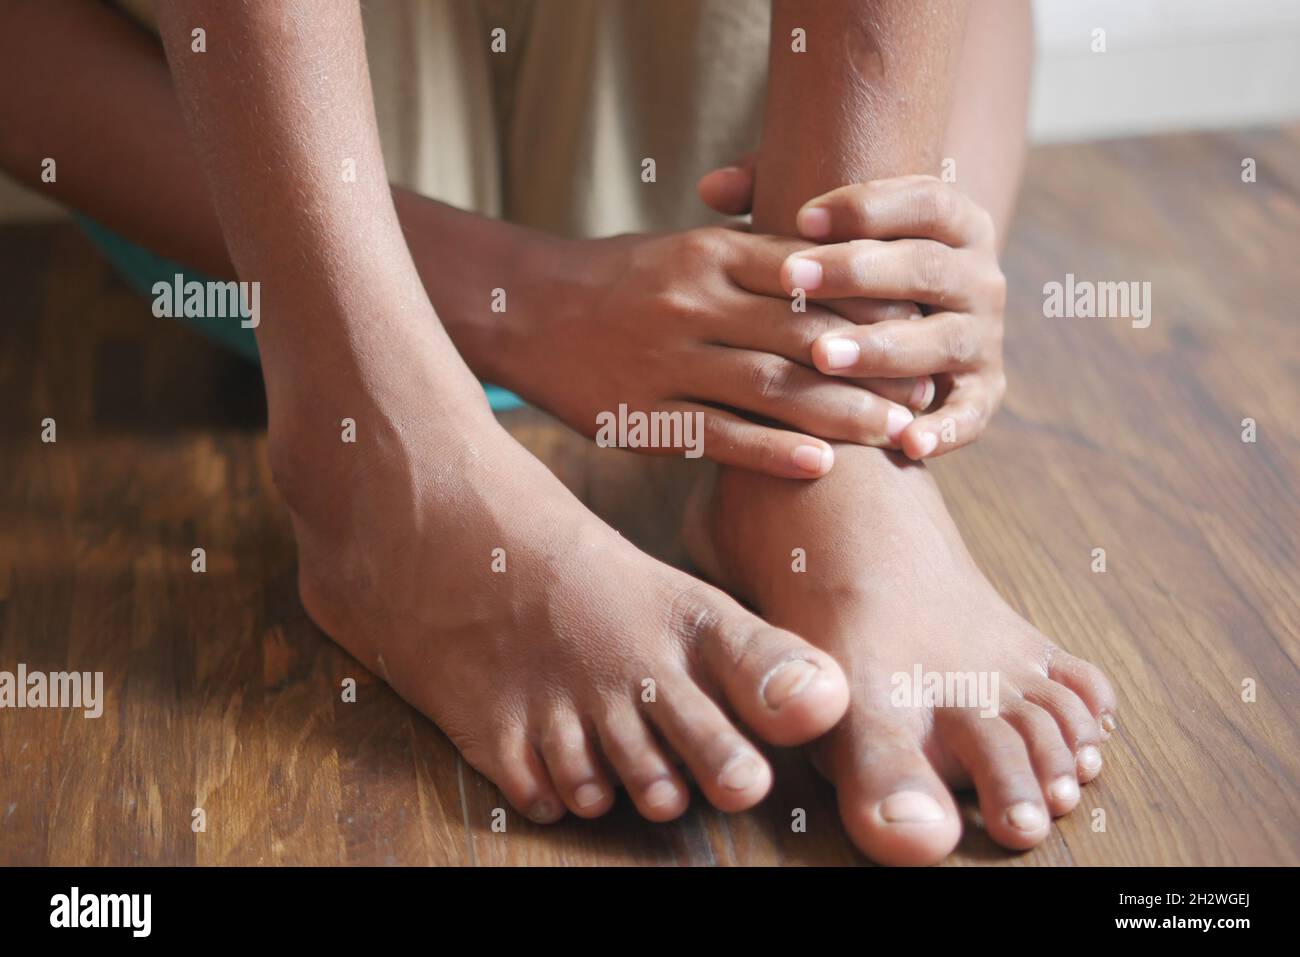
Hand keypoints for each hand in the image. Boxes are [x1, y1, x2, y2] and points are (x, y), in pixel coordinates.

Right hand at [495, 228, 932, 478]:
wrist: (527, 306)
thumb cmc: (624, 278)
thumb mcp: (687, 247)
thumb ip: (759, 259)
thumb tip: (845, 273)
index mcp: (711, 253)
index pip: (811, 276)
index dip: (872, 305)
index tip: (921, 328)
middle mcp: (694, 303)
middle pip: (803, 335)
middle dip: (872, 365)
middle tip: (926, 392)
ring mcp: (667, 360)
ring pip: (770, 389)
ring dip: (841, 414)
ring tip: (894, 433)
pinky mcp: (643, 412)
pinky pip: (719, 435)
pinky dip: (771, 451)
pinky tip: (819, 464)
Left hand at [699, 164, 1007, 459]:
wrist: (906, 321)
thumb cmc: (846, 265)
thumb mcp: (820, 227)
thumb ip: (773, 194)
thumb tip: (711, 186)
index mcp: (954, 221)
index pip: (921, 200)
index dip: (865, 207)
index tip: (800, 218)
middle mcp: (979, 275)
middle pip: (926, 267)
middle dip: (858, 273)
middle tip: (792, 280)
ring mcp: (982, 334)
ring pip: (942, 340)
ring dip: (883, 349)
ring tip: (822, 356)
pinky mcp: (984, 390)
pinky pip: (973, 413)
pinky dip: (947, 429)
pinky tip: (906, 443)